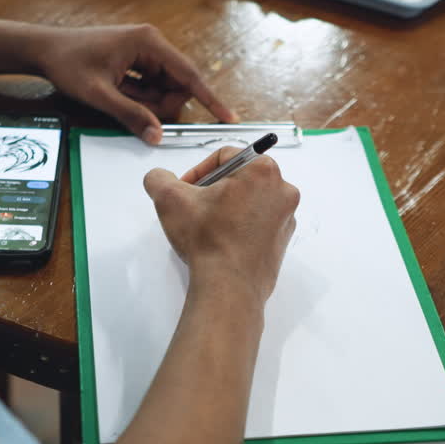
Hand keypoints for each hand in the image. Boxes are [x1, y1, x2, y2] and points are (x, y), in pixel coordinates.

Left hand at [35, 25, 236, 143]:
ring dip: (147, 102)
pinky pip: (151, 88)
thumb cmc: (69, 64)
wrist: (45, 51)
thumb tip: (157, 136)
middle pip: (177, 86)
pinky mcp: (138, 62)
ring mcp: (145, 53)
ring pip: (164, 90)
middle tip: (132, 108)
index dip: (210, 98)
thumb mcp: (99, 95)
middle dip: (161, 105)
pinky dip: (139, 98)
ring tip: (117, 96)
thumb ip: (131, 115)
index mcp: (148, 43)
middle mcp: (151, 44)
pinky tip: (117, 93)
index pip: (189, 75)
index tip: (228, 116)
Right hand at [143, 148, 299, 304]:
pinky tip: (222, 241)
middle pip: (240, 177)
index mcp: (262, 170)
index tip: (186, 189)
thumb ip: (159, 178)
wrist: (229, 287)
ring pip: (250, 200)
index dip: (199, 171)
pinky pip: (258, 223)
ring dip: (227, 207)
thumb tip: (159, 178)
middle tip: (195, 207)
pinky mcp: (282, 241)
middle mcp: (282, 190)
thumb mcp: (169, 199)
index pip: (225, 156)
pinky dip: (240, 226)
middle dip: (214, 189)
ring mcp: (286, 217)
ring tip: (207, 226)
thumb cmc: (208, 239)